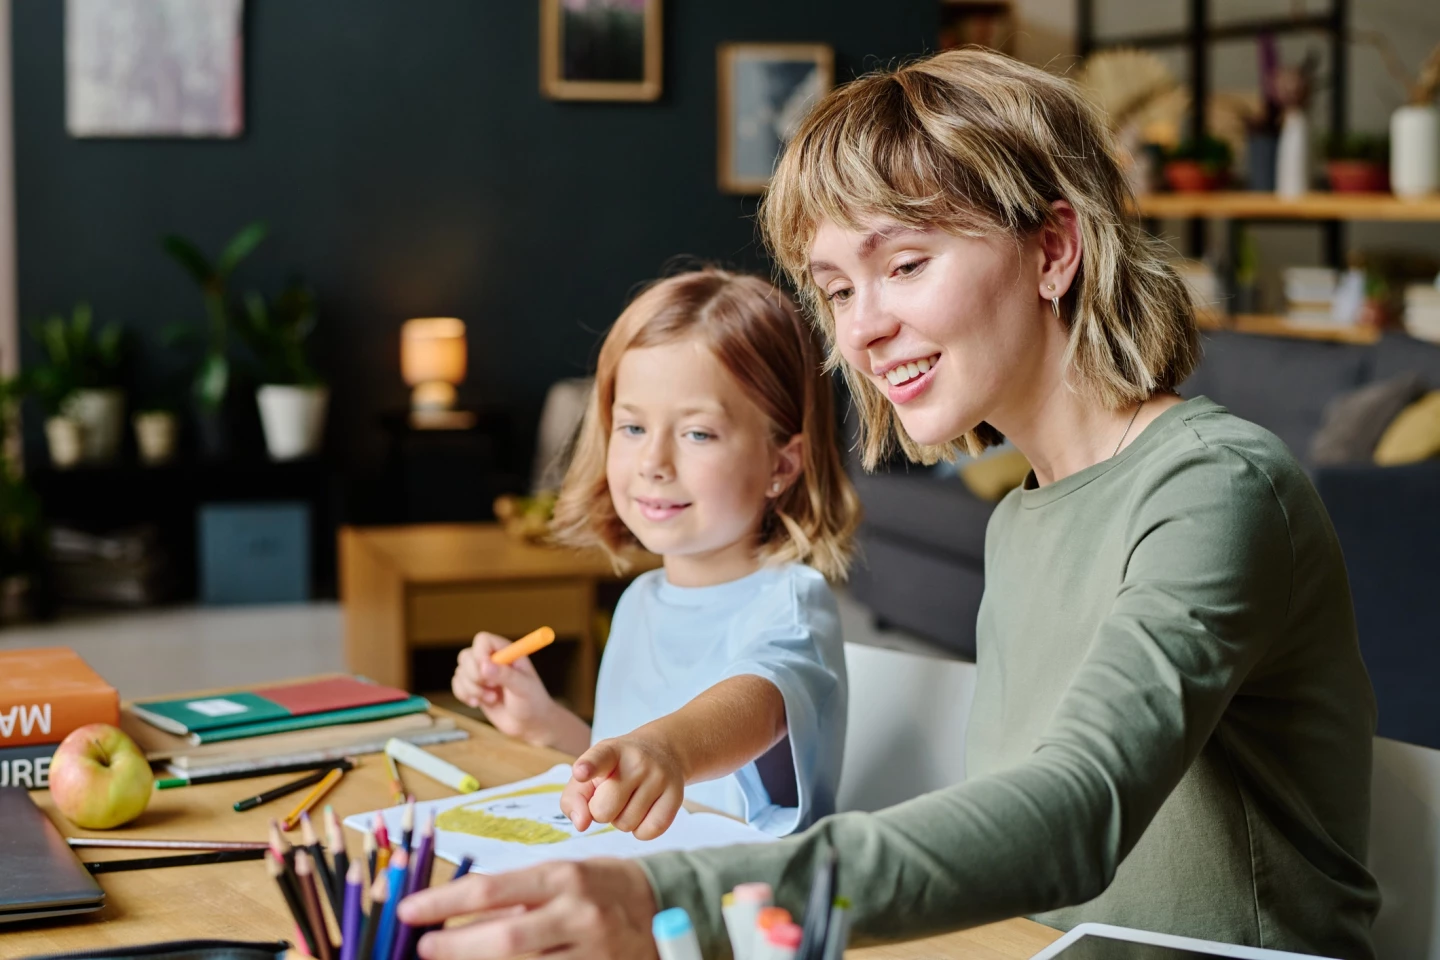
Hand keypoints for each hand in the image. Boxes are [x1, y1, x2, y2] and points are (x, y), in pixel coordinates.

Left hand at [397, 859, 659, 959]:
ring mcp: (590, 950)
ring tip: (449, 959)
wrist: (665, 907)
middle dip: (455, 947)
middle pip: (503, 939)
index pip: (491, 890)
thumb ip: (513, 897)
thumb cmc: (601, 886)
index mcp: (563, 877)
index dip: (443, 902)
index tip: (410, 910)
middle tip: (424, 947)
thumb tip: (455, 913)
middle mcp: (577, 913)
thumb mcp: (559, 877)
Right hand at [453, 632, 557, 744]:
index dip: (480, 654)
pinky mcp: (474, 688)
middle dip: (473, 675)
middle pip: (466, 656)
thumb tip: (484, 666)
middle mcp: (492, 659)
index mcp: (507, 652)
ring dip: (472, 689)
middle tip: (491, 687)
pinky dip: (463, 695)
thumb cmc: (532, 703)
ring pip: (460, 671)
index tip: (485, 671)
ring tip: (491, 698)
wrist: (529, 724)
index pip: (483, 640)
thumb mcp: (523, 688)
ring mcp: (482, 674)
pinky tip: (478, 703)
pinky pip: (456, 684)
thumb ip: (505, 675)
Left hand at [561, 734, 685, 839]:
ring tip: (630, 800)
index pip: (598, 759)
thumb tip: (581, 824)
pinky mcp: (676, 796)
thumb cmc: (616, 769)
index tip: (581, 772)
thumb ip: (574, 799)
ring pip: (626, 825)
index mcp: (610, 751)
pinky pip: (649, 832)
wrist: (662, 751)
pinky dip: (641, 830)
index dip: (588, 767)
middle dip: (601, 812)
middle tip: (611, 796)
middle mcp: (636, 761)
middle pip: (604, 810)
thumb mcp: (591, 773)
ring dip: (622, 820)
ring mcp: (659, 777)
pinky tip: (644, 811)